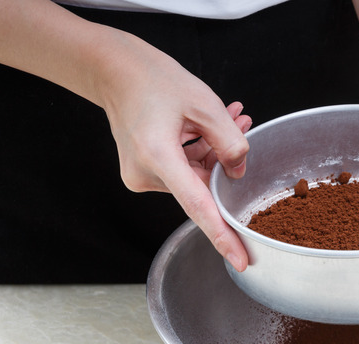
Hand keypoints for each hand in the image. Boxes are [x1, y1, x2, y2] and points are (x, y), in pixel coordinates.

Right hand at [101, 41, 251, 270]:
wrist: (114, 70)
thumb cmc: (154, 80)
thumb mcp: (205, 104)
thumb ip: (229, 142)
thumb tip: (239, 173)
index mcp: (158, 157)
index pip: (197, 206)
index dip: (222, 236)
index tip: (241, 259)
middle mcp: (144, 174)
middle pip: (202, 185)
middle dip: (226, 161)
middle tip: (244, 123)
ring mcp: (140, 176)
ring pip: (194, 176)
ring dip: (214, 152)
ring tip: (231, 116)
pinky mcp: (142, 172)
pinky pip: (182, 170)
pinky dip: (199, 153)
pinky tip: (209, 127)